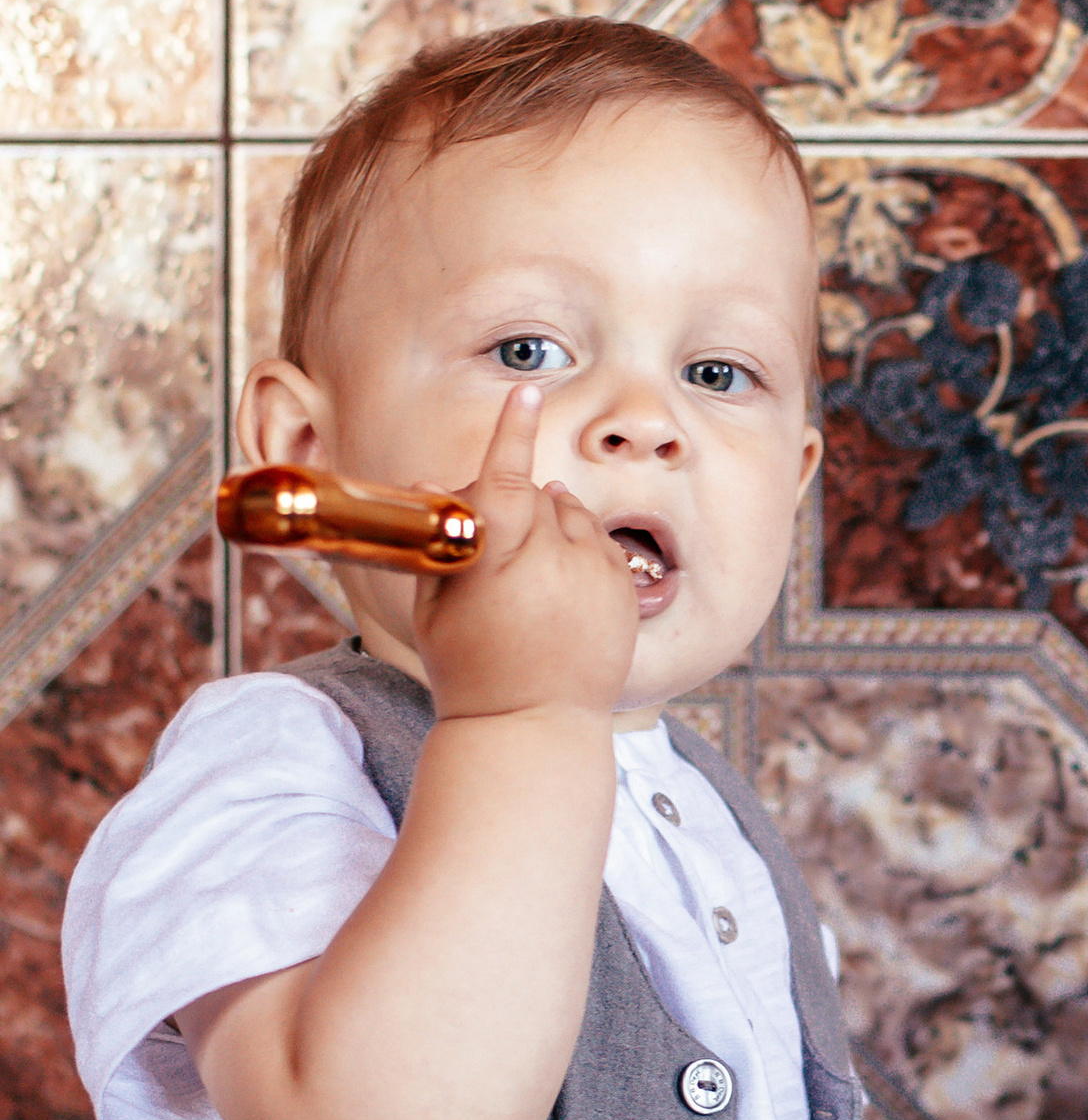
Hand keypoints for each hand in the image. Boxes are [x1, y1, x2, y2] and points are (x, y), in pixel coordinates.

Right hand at [407, 384, 637, 724]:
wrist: (532, 726)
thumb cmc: (469, 666)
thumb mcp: (434, 606)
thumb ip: (437, 540)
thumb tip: (429, 479)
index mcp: (498, 558)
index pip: (506, 479)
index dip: (513, 433)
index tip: (525, 392)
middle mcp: (553, 560)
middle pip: (535, 494)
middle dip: (513, 507)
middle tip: (495, 555)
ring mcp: (596, 575)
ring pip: (572, 514)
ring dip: (551, 527)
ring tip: (531, 583)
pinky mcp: (626, 591)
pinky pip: (602, 544)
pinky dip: (582, 553)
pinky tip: (561, 594)